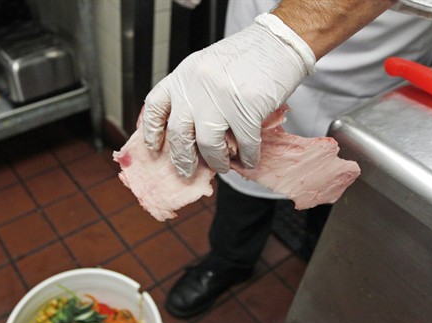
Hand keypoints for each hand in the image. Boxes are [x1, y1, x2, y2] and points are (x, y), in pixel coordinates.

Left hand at [141, 13, 314, 177]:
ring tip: (222, 166)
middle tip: (187, 170)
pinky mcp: (246, 109)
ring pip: (207, 144)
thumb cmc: (249, 55)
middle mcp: (196, 86)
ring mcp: (219, 98)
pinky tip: (249, 160)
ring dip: (216, 161)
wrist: (279, 43)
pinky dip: (247, 157)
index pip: (156, 106)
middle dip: (182, 158)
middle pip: (179, 132)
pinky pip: (243, 144)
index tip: (155, 146)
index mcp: (184, 74)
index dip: (152, 130)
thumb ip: (196, 92)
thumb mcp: (209, 67)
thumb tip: (194, 130)